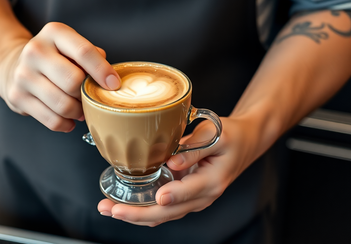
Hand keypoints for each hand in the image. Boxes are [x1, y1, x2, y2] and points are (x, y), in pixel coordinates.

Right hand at [0, 22, 120, 131]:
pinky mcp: (17, 97)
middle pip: (73, 81)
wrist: (14, 65)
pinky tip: (69, 119)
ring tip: (81, 110)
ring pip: (62, 104)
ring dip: (78, 112)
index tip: (114, 85)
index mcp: (54, 33)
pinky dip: (65, 124)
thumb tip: (108, 77)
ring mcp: (23, 75)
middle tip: (91, 98)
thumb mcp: (71, 46)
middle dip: (87, 95)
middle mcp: (35, 51)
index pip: (83, 52)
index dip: (102, 71)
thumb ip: (91, 56)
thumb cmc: (54, 57)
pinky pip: (51, 120)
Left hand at [97, 117, 258, 226]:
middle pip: (167, 213)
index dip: (172, 196)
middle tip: (112, 208)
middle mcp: (201, 196)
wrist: (243, 144)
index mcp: (212, 181)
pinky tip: (121, 206)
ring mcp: (191, 200)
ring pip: (161, 216)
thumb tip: (172, 162)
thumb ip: (194, 148)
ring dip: (134, 215)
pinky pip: (161, 210)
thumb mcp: (216, 135)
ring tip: (107, 208)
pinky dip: (140, 210)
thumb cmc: (230, 137)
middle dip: (137, 214)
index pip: (189, 192)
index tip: (158, 197)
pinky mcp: (183, 197)